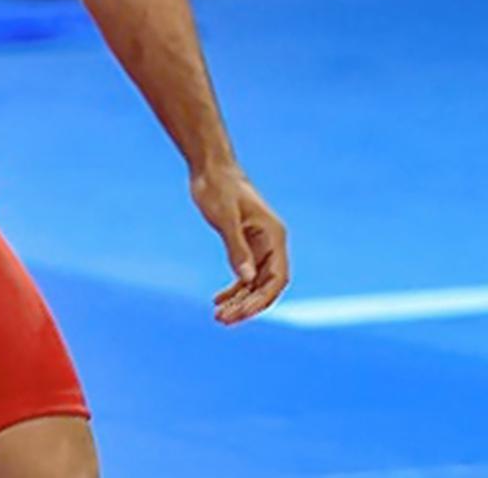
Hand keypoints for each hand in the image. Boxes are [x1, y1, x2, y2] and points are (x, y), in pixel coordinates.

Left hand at [190, 163, 288, 325]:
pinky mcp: (244, 244)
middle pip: (266, 286)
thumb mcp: (225, 217)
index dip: (262, 299)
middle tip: (224, 320)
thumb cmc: (219, 186)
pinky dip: (233, 289)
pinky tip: (218, 301)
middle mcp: (271, 244)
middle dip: (247, 305)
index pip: (277, 279)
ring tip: (219, 317)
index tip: (243, 313)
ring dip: (239, 301)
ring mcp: (258, 246)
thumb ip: (236, 247)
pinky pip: (243, 275)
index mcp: (274, 236)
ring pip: (253, 283)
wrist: (210, 167)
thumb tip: (246, 278)